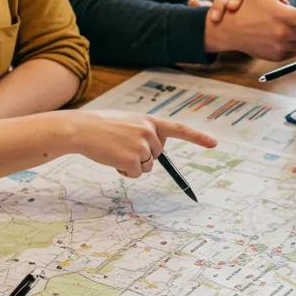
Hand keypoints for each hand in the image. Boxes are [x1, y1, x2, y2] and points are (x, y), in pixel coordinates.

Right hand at [72, 110, 216, 177]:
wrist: (81, 129)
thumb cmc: (100, 127)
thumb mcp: (127, 122)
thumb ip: (144, 132)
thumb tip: (152, 156)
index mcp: (149, 120)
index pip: (179, 129)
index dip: (197, 137)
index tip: (214, 144)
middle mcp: (150, 131)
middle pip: (157, 155)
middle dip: (141, 156)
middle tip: (120, 146)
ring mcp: (143, 145)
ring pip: (147, 167)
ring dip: (132, 165)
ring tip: (114, 151)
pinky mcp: (133, 159)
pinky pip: (136, 174)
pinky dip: (125, 172)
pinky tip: (113, 160)